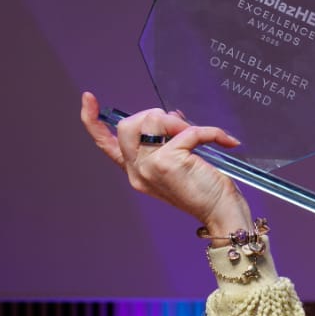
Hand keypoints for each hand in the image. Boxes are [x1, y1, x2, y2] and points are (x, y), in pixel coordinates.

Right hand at [79, 92, 252, 230]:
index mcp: (136, 172)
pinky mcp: (167, 162)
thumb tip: (172, 116)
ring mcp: (149, 167)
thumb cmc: (208, 192)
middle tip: (183, 129)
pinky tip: (226, 141)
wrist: (224, 216)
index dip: (92, 120)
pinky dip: (210, 132)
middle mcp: (137, 171)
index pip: (105, 145)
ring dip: (181, 122)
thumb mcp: (180, 165)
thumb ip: (168, 142)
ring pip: (153, 120)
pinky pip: (188, 131)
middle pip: (128, 124)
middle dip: (156, 116)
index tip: (88, 98)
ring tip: (204, 137)